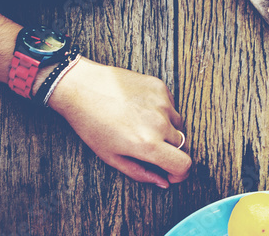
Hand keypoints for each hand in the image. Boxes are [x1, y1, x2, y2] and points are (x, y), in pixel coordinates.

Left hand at [47, 58, 191, 187]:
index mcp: (147, 144)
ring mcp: (162, 102)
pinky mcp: (160, 86)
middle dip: (171, 152)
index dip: (181, 173)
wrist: (84, 88)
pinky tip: (141, 111)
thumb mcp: (111, 157)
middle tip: (152, 151)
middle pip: (182, 144)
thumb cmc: (92, 125)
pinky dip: (163, 112)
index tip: (172, 174)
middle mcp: (160, 122)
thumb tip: (163, 182)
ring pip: (178, 124)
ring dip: (168, 131)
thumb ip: (141, 173)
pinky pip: (171, 105)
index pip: (183, 164)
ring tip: (142, 127)